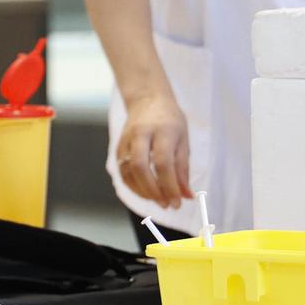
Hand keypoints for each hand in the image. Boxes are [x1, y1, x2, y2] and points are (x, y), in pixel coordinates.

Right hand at [116, 92, 189, 208]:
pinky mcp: (118, 146)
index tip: (178, 202)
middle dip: (153, 191)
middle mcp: (141, 134)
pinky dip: (133, 186)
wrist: (147, 100)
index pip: (163, 163)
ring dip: (142, 191)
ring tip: (158, 201)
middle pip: (140, 167)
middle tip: (166, 205)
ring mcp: (126, 139)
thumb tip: (187, 196)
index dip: (170, 186)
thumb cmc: (170, 121)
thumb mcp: (183, 140)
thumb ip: (183, 169)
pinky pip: (122, 171)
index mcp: (162, 130)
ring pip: (128, 171)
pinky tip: (145, 193)